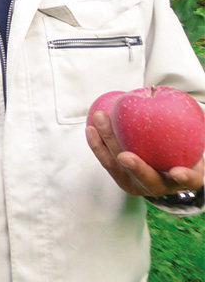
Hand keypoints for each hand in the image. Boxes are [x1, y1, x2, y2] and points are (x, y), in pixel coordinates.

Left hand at [86, 111, 204, 197]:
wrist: (167, 166)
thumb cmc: (182, 150)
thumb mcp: (190, 145)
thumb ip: (187, 131)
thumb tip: (166, 95)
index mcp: (184, 179)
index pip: (189, 180)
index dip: (184, 176)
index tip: (176, 172)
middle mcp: (160, 186)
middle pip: (147, 178)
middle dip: (135, 168)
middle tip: (125, 157)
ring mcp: (138, 184)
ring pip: (120, 168)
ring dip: (107, 145)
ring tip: (99, 124)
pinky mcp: (121, 178)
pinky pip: (107, 161)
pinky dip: (98, 145)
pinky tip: (90, 129)